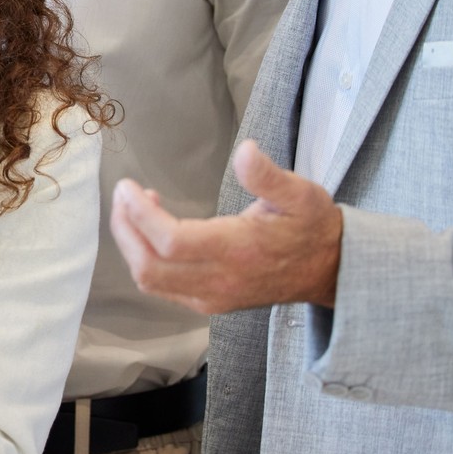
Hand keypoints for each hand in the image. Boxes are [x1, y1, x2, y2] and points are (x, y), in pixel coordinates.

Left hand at [111, 140, 342, 313]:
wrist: (329, 271)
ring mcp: (212, 296)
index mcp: (238, 251)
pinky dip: (144, 258)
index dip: (140, 214)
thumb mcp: (301, 194)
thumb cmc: (311, 228)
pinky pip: (162, 286)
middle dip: (125, 229)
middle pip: (149, 267)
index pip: (171, 242)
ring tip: (136, 207)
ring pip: (150, 279)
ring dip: (131, 243)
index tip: (128, 186)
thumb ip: (268, 175)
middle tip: (123, 195)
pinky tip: (153, 229)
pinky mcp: (208, 302)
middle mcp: (220, 281)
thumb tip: (245, 151)